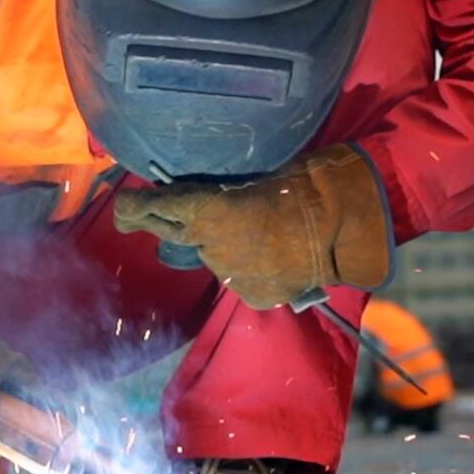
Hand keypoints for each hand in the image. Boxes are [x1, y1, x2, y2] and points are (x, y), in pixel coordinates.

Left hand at [114, 145, 393, 309]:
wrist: (350, 222)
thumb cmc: (306, 182)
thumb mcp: (254, 178)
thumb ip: (218, 195)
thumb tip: (192, 199)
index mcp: (208, 211)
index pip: (155, 211)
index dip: (135, 210)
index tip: (123, 209)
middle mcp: (212, 247)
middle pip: (177, 237)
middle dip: (178, 226)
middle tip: (199, 213)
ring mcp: (232, 275)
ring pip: (212, 259)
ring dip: (224, 247)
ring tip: (259, 232)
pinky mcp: (254, 295)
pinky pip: (240, 279)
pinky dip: (251, 269)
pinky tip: (277, 255)